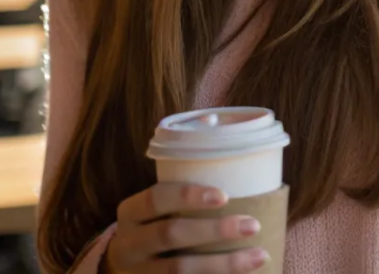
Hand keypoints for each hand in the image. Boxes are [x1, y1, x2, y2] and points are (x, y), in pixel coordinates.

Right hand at [105, 182, 269, 272]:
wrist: (119, 271)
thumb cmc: (151, 224)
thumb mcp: (154, 202)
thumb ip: (180, 169)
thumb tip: (212, 120)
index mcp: (130, 212)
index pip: (155, 198)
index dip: (188, 196)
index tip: (224, 196)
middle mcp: (129, 244)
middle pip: (171, 235)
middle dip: (215, 231)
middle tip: (253, 225)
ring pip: (180, 271)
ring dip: (224, 265)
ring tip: (259, 255)